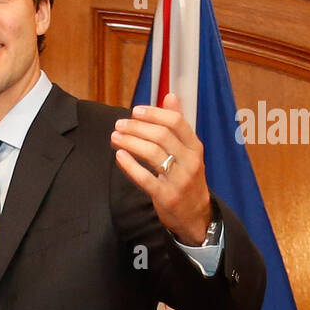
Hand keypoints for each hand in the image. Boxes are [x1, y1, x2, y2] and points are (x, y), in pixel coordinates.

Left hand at [110, 92, 212, 244]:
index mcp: (195, 147)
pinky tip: (119, 155)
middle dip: (137, 128)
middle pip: (162, 136)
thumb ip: (178, 124)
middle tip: (118, 124)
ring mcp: (179, 180)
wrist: (195, 214)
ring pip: (153, 154)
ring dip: (130, 142)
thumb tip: (170, 95)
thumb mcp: (188, 150)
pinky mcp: (167, 196)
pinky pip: (145, 178)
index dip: (153, 114)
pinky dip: (130, 165)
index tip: (135, 111)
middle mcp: (190, 161)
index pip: (176, 122)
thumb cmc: (186, 177)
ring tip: (114, 137)